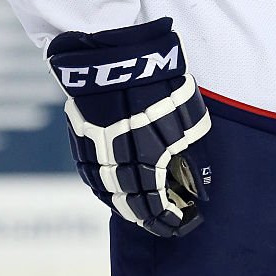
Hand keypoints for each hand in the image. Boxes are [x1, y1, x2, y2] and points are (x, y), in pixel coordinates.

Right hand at [47, 18, 210, 235]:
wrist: (113, 49)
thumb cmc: (157, 75)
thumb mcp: (185, 109)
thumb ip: (189, 144)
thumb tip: (196, 174)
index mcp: (147, 152)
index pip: (156, 200)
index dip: (167, 216)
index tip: (179, 224)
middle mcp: (118, 157)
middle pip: (131, 200)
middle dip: (148, 218)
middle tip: (162, 226)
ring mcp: (94, 148)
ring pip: (108, 191)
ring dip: (125, 207)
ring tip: (140, 216)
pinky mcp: (79, 137)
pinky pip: (90, 174)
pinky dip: (104, 190)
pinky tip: (113, 195)